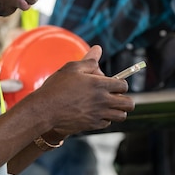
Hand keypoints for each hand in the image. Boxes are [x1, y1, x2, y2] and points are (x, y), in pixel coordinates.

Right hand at [20, 44, 134, 135]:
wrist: (45, 109)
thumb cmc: (57, 87)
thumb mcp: (72, 68)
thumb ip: (89, 60)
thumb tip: (98, 49)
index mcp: (100, 84)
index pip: (124, 85)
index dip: (120, 83)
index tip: (112, 83)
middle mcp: (103, 100)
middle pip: (129, 103)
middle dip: (124, 99)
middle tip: (114, 96)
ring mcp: (98, 114)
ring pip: (122, 116)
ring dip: (117, 110)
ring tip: (107, 105)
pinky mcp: (92, 125)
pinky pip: (108, 123)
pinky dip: (105, 119)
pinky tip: (96, 112)